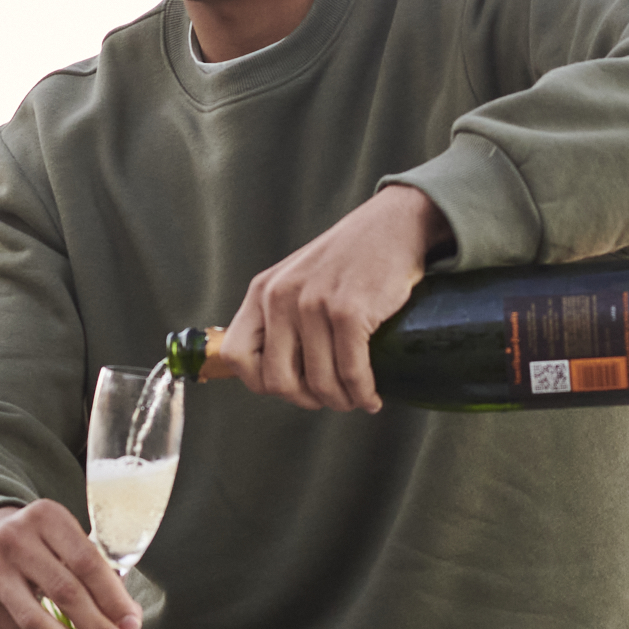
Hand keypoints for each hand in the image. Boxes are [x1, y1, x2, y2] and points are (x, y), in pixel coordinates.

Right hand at [0, 500, 138, 628]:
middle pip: (65, 592)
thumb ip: (98, 576)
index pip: (86, 561)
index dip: (113, 597)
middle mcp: (15, 540)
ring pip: (38, 621)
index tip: (133, 626)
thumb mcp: (67, 543)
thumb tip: (127, 625)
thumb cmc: (42, 547)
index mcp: (46, 517)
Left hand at [214, 185, 441, 412]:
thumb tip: (276, 374)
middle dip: (306, 400)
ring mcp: (313, 303)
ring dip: (341, 402)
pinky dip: (363, 393)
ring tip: (356, 398)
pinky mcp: (349, 311)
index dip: (261, 382)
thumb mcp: (297, 279)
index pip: (235, 356)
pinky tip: (372, 396)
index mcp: (261, 292)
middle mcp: (280, 297)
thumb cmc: (348, 260)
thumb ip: (279, 315)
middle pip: (277, 381)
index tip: (291, 386)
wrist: (392, 226)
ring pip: (319, 383)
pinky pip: (350, 372)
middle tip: (329, 397)